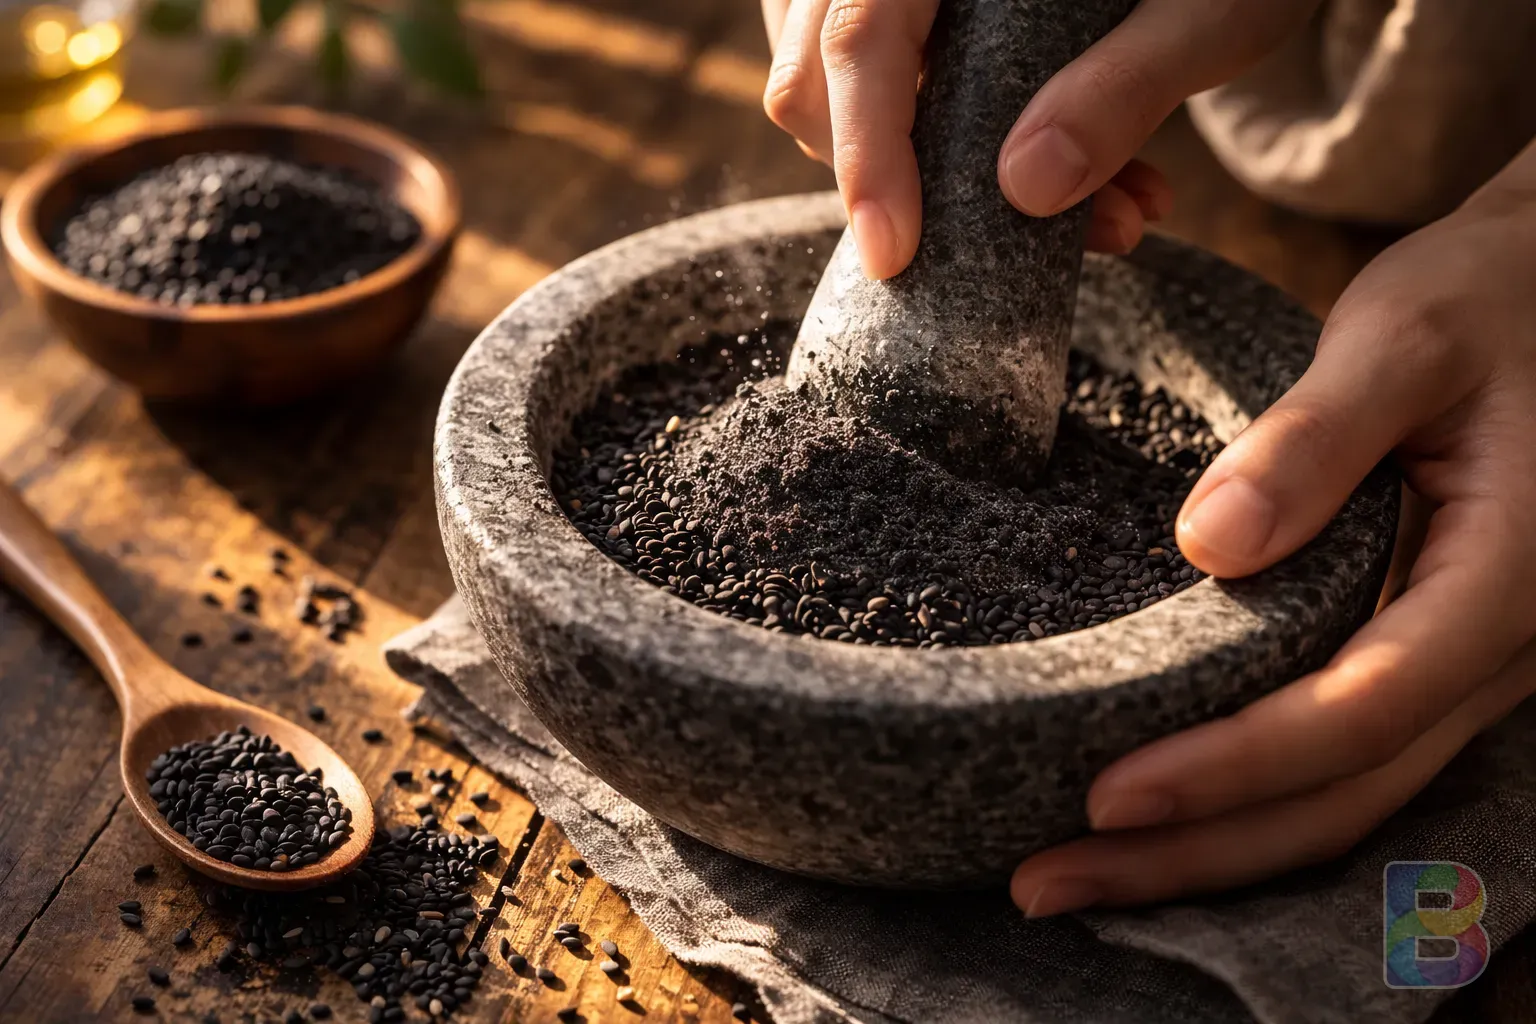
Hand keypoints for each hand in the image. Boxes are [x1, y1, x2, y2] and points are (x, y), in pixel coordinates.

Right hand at [758, 0, 1317, 277]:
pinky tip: (1072, 180)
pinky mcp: (903, 14)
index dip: (867, 150)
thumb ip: (1124, 87)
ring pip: (827, 90)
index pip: (864, 31)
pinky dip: (952, 162)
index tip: (895, 255)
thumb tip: (1025, 191)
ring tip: (1100, 206)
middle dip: (902, 179)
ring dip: (934, 179)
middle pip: (816, 70)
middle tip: (1043, 231)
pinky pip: (874, 95)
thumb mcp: (1209, 10)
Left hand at [1011, 138, 1535, 915]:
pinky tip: (1163, 820)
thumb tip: (1210, 545)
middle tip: (1047, 882)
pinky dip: (1252, 803)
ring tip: (1076, 877)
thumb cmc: (1492, 299)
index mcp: (1506, 577)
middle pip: (1344, 795)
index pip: (1361, 709)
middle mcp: (1498, 651)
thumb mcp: (1407, 336)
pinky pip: (1348, 763)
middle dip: (1196, 851)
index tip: (1105, 795)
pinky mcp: (1429, 656)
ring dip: (1212, 849)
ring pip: (1347, 800)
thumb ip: (1318, 437)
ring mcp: (1469, 668)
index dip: (1234, 765)